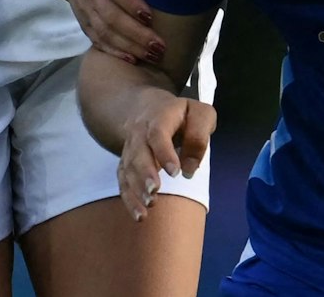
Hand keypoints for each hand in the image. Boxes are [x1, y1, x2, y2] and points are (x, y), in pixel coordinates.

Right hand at [60, 0, 164, 65]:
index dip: (131, 2)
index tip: (151, 16)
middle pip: (109, 15)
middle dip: (135, 34)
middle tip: (160, 46)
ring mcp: (83, 7)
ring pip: (103, 32)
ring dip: (128, 46)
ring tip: (152, 57)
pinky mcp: (83, 21)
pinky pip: (96, 40)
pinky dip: (114, 51)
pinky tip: (132, 59)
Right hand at [113, 85, 216, 220]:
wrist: (147, 108)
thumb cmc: (182, 114)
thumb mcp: (200, 114)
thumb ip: (199, 136)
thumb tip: (188, 170)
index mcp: (160, 117)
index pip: (158, 134)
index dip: (164, 153)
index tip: (175, 173)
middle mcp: (140, 133)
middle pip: (138, 153)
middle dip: (145, 173)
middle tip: (154, 191)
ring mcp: (130, 149)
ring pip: (128, 169)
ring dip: (137, 188)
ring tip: (150, 205)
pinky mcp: (126, 164)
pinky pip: (123, 182)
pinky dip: (129, 199)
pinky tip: (140, 216)